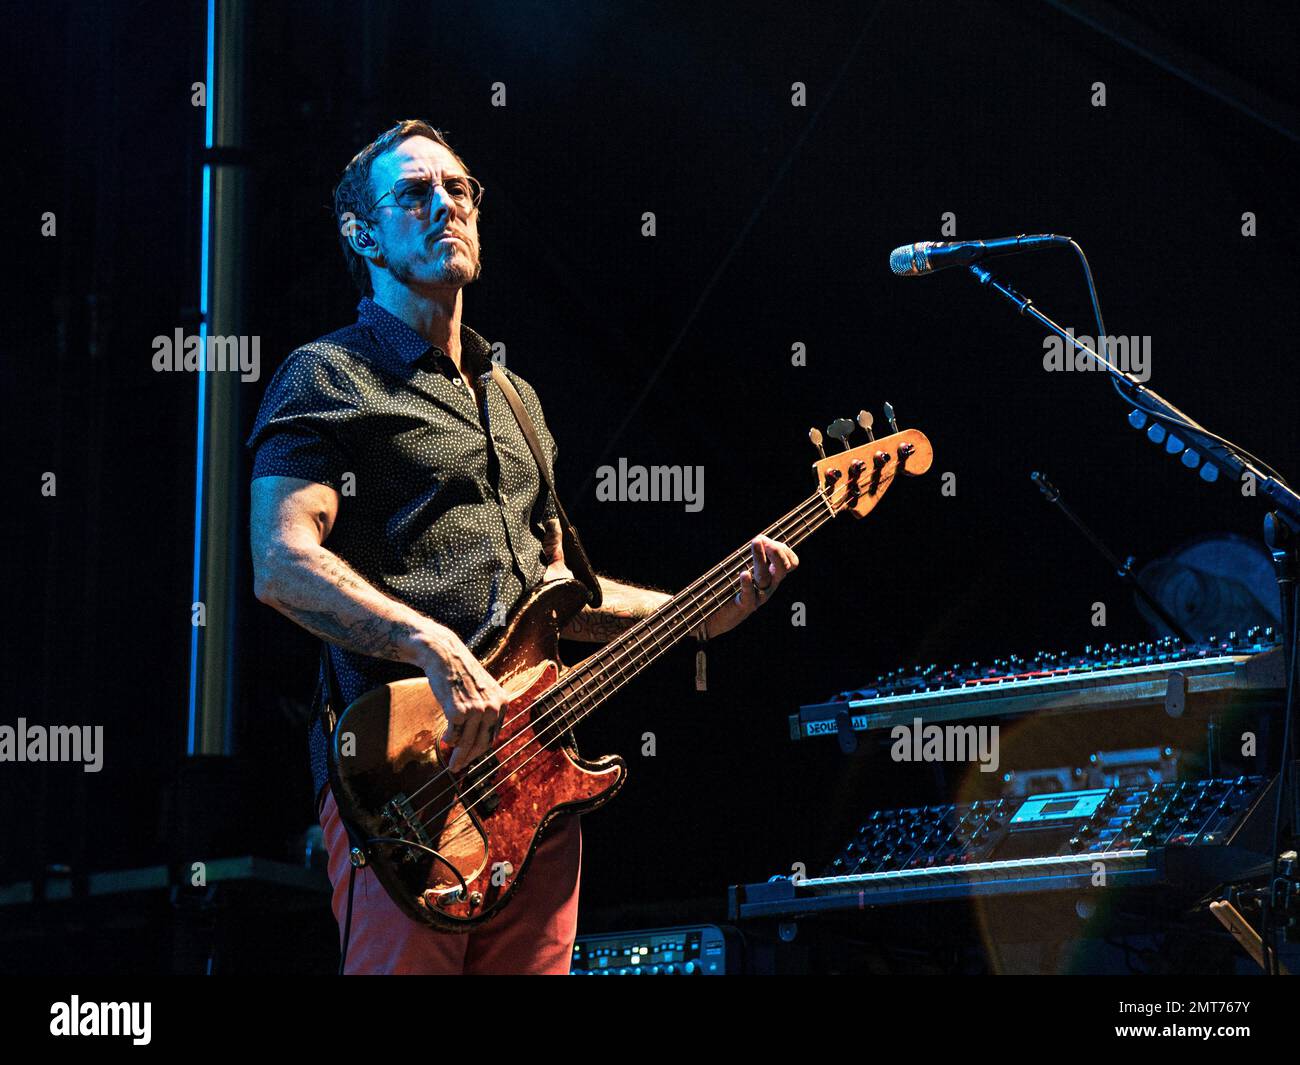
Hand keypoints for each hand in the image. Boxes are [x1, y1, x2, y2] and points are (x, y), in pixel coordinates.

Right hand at [420, 630, 511, 772]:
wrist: (444, 654)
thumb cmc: (460, 673)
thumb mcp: (483, 690)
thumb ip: (486, 711)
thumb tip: (479, 740)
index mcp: (502, 702)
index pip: (493, 734)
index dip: (481, 749)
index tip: (472, 757)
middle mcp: (493, 707)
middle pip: (482, 743)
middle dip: (470, 759)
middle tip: (460, 768)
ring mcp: (476, 710)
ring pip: (467, 743)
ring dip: (458, 758)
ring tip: (452, 766)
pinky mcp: (458, 711)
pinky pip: (453, 736)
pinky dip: (448, 740)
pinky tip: (444, 740)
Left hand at [702, 535, 798, 638]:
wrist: (722, 616)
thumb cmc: (735, 587)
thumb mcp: (748, 568)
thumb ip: (757, 553)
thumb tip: (759, 539)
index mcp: (774, 576)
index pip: (792, 564)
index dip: (785, 551)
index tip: (769, 541)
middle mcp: (770, 586)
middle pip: (781, 570)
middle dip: (776, 553)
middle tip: (764, 540)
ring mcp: (758, 597)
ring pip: (764, 578)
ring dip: (760, 558)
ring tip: (755, 542)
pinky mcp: (744, 605)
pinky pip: (749, 596)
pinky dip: (747, 584)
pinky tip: (744, 573)